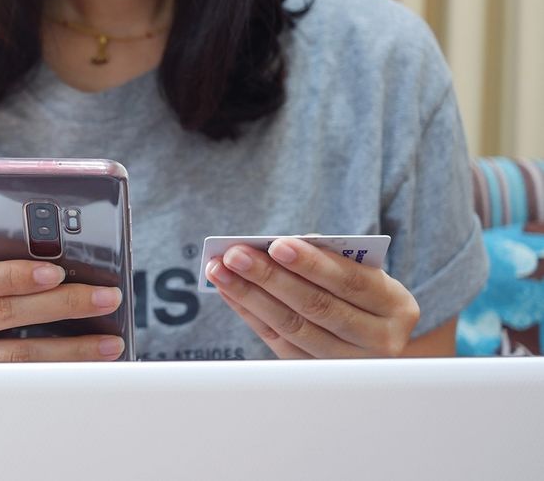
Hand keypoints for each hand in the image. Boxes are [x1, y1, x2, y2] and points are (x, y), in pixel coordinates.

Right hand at [0, 259, 124, 362]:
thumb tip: (60, 257)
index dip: (11, 276)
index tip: (55, 272)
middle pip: (4, 316)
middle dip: (62, 305)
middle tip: (106, 297)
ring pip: (18, 359)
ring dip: (71, 349)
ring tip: (110, 341)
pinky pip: (23, 384)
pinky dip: (60, 372)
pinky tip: (89, 366)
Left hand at [205, 237, 419, 358]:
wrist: (374, 340)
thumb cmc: (361, 293)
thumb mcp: (362, 274)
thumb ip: (328, 261)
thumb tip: (272, 248)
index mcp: (396, 306)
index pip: (351, 281)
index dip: (312, 264)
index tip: (276, 244)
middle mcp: (378, 340)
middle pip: (317, 307)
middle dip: (270, 278)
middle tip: (235, 255)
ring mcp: (347, 364)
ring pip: (293, 328)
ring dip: (250, 296)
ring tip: (221, 270)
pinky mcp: (316, 374)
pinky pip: (276, 341)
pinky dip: (249, 313)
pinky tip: (229, 291)